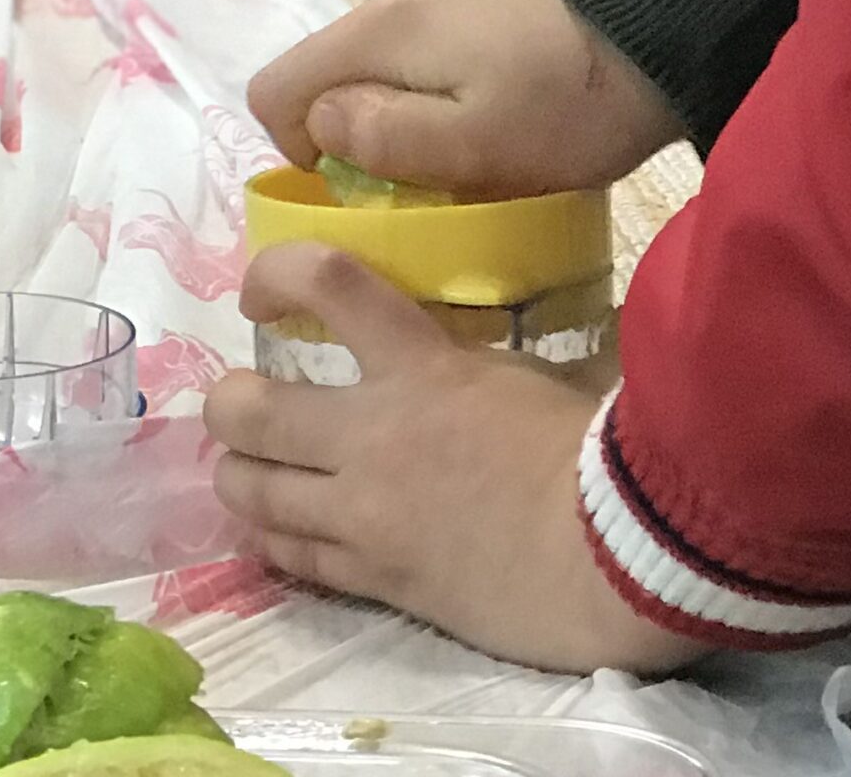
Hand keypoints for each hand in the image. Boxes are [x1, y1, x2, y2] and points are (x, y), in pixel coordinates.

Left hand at [205, 248, 696, 671]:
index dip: (274, 272)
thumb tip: (439, 344)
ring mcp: (364, 512)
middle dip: (227, 402)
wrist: (623, 560)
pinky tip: (274, 530)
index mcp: (416, 364)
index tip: (258, 292)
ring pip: (249, 490)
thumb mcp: (515, 375)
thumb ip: (456, 359)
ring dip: (237, 474)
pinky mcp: (378, 578)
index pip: (322, 281)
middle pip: (244, 410)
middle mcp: (370, 434)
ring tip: (249, 469)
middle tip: (242, 403)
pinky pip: (292, 557)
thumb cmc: (590, 454)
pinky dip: (271, 539)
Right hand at [251, 0, 685, 197]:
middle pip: (328, 68)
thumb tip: (319, 125)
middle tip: (433, 172)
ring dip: (402, 98)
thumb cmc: (570, 107)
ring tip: (476, 130)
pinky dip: (438, 69)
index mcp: (381, 29)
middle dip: (359, 126)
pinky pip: (424, 30)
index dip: (297, 148)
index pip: (276, 86)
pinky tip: (503, 85)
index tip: (361, 186)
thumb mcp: (479, 150)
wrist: (670, 32)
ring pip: (379, 53)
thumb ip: (383, 138)